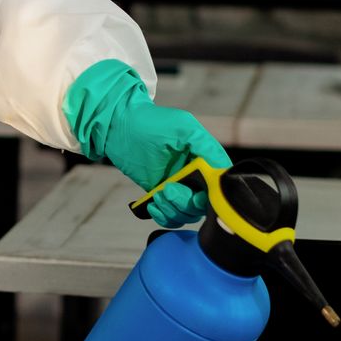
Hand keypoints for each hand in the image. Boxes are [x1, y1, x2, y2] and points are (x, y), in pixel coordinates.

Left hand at [63, 60, 233, 227]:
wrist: (119, 128)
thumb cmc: (152, 123)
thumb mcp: (183, 128)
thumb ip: (206, 147)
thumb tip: (221, 170)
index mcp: (205, 158)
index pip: (220, 185)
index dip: (212, 195)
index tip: (196, 194)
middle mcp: (195, 174)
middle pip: (204, 204)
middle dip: (185, 202)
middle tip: (166, 189)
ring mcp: (179, 186)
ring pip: (187, 214)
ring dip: (172, 209)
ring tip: (157, 195)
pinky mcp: (162, 195)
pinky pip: (171, 216)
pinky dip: (163, 215)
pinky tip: (152, 204)